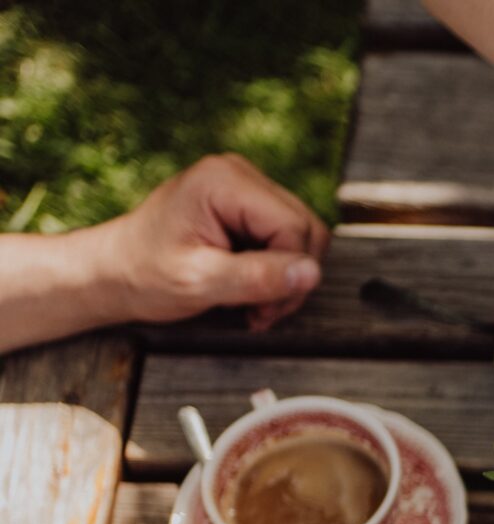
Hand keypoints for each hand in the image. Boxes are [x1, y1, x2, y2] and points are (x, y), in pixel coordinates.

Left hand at [91, 154, 327, 332]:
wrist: (114, 272)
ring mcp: (244, 186)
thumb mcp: (199, 282)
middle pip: (305, 229)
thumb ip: (257, 277)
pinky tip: (251, 285)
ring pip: (304, 236)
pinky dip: (277, 269)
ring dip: (287, 277)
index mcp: (224, 181)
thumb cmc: (144, 274)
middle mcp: (238, 173)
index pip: (293, 228)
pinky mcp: (247, 204)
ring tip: (254, 302)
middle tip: (261, 311)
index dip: (288, 274)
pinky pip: (287, 237)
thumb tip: (311, 273)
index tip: (262, 309)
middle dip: (291, 278)